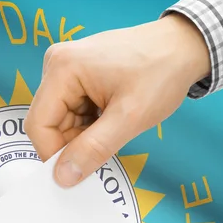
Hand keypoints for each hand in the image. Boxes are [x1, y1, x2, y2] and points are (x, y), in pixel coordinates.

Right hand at [24, 13, 210, 186]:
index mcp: (62, 69)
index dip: (53, 155)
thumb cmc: (161, 73)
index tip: (78, 172)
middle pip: (48, 123)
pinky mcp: (75, 75)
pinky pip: (71, 112)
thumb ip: (93, 149)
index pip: (39, 126)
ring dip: (82, 136)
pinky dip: (87, 126)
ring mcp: (65, 68)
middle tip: (105, 149)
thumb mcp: (129, 118)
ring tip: (114, 128)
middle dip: (72, 144)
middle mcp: (56, 64)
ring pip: (60, 121)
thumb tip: (62, 177)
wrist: (184, 46)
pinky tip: (111, 120)